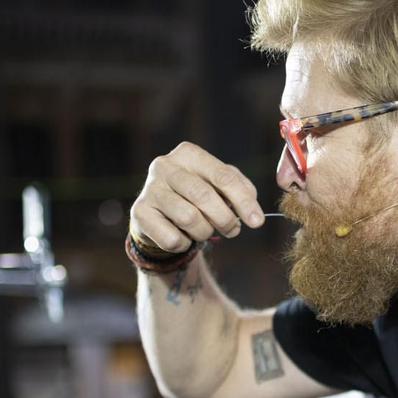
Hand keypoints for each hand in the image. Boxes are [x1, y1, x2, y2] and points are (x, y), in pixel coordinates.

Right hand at [129, 142, 266, 253]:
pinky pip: (172, 238)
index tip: (257, 221)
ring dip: (204, 232)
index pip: (223, 176)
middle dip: (225, 219)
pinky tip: (183, 238)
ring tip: (205, 231)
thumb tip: (252, 203)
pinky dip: (184, 244)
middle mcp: (165, 166)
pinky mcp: (139, 212)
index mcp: (189, 154)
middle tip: (233, 231)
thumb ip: (239, 188)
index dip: (244, 201)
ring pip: (189, 218)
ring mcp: (149, 189)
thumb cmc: (196, 198)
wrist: (160, 216)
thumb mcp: (219, 186)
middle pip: (204, 196)